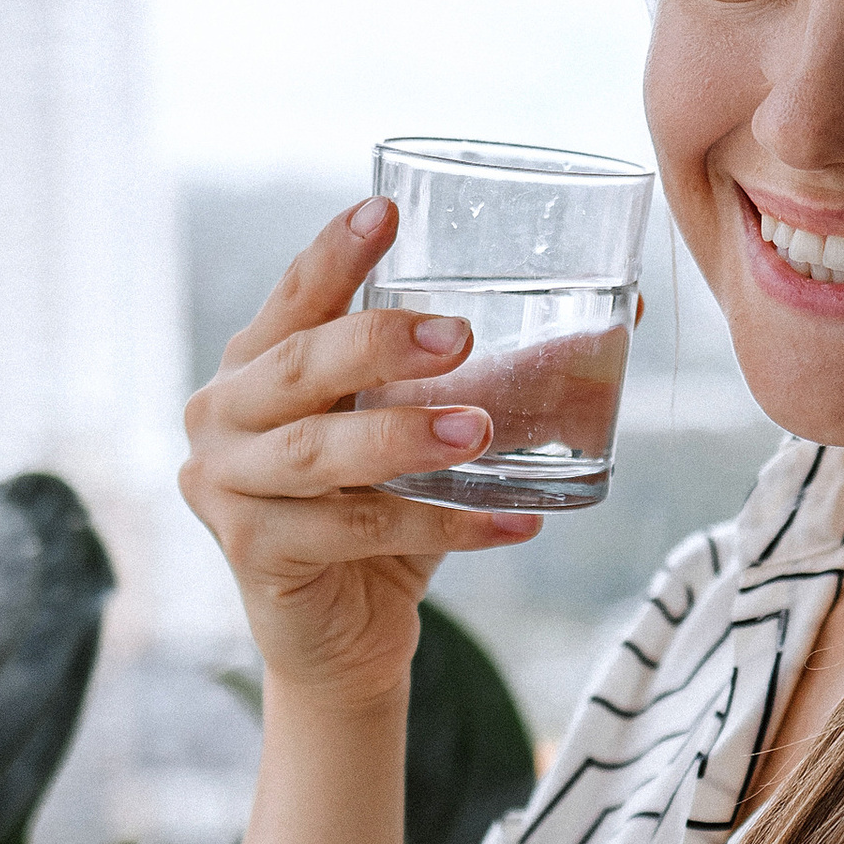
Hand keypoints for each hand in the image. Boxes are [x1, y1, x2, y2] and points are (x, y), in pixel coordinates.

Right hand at [178, 198, 538, 715]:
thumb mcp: (426, 429)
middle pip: (298, 366)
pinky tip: (513, 523)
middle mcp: (223, 415)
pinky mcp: (252, 554)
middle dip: (378, 344)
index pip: (296, 296)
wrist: (342, 634)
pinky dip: (441, 528)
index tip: (387, 209)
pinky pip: (355, 533)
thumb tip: (620, 311)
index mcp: (257, 363)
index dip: (336, 252)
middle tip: (462, 335)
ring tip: (479, 429)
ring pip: (316, 453)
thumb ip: (491, 374)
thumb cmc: (382, 510)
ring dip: (402, 438)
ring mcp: (226, 486)